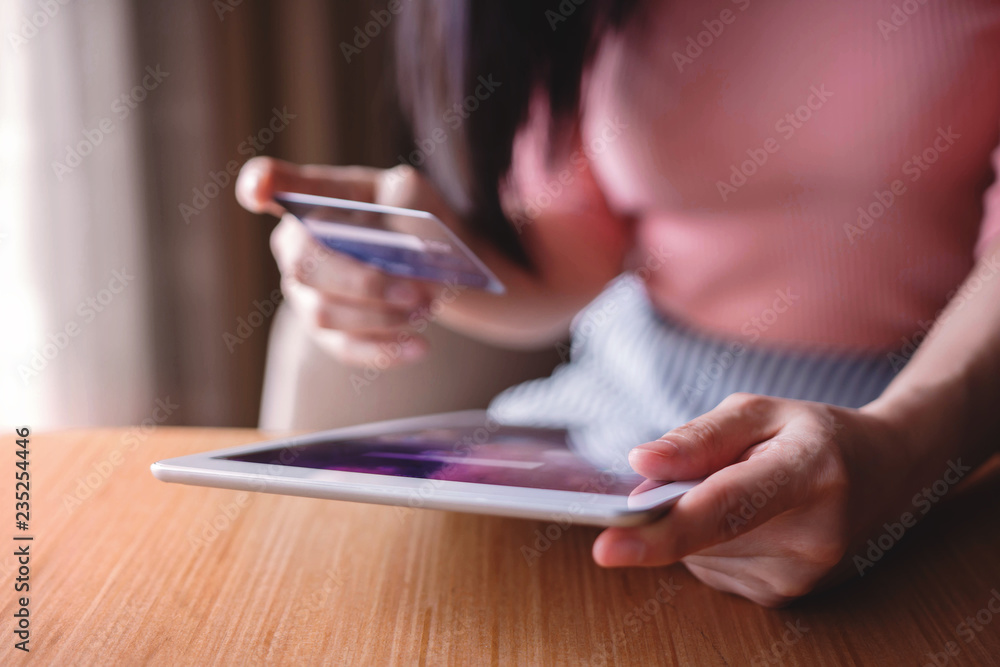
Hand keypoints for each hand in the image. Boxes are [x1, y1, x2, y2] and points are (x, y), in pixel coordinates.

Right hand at [236, 157, 458, 366]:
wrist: (430, 258)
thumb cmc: (410, 214)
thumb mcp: (415, 193)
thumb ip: (407, 204)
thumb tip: (406, 244)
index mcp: (313, 198)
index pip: (270, 181)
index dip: (259, 184)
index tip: (258, 192)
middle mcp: (295, 245)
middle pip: (305, 266)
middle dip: (362, 283)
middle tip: (415, 291)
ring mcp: (304, 292)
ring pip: (323, 314)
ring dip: (380, 318)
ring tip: (426, 310)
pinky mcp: (325, 331)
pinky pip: (345, 347)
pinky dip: (383, 350)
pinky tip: (419, 346)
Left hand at [593, 392, 907, 606]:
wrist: (887, 474)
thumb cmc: (814, 435)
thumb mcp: (760, 411)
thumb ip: (697, 437)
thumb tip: (640, 465)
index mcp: (808, 474)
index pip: (723, 508)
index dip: (661, 532)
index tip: (606, 548)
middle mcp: (810, 537)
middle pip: (698, 533)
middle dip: (676, 503)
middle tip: (715, 469)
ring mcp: (800, 577)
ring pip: (696, 554)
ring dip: (696, 523)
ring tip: (746, 492)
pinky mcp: (783, 597)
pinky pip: (711, 570)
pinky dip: (711, 543)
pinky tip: (749, 520)